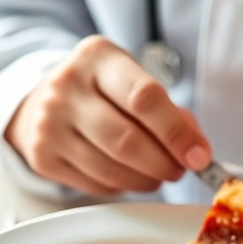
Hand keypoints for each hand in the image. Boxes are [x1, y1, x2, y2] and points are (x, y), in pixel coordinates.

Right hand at [4, 35, 211, 194]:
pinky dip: (122, 186)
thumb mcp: (130, 78)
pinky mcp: (42, 157)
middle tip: (180, 169)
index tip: (200, 156)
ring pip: (111, 169)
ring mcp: (49, 124)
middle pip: (126, 140)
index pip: (143, 98)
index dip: (177, 133)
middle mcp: (66, 87)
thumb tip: (195, 149)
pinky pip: (95, 184)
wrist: (43, 98)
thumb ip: (166, 108)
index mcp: (96, 57)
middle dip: (163, 163)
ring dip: (146, 180)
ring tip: (159, 175)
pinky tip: (130, 176)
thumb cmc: (100, 89)